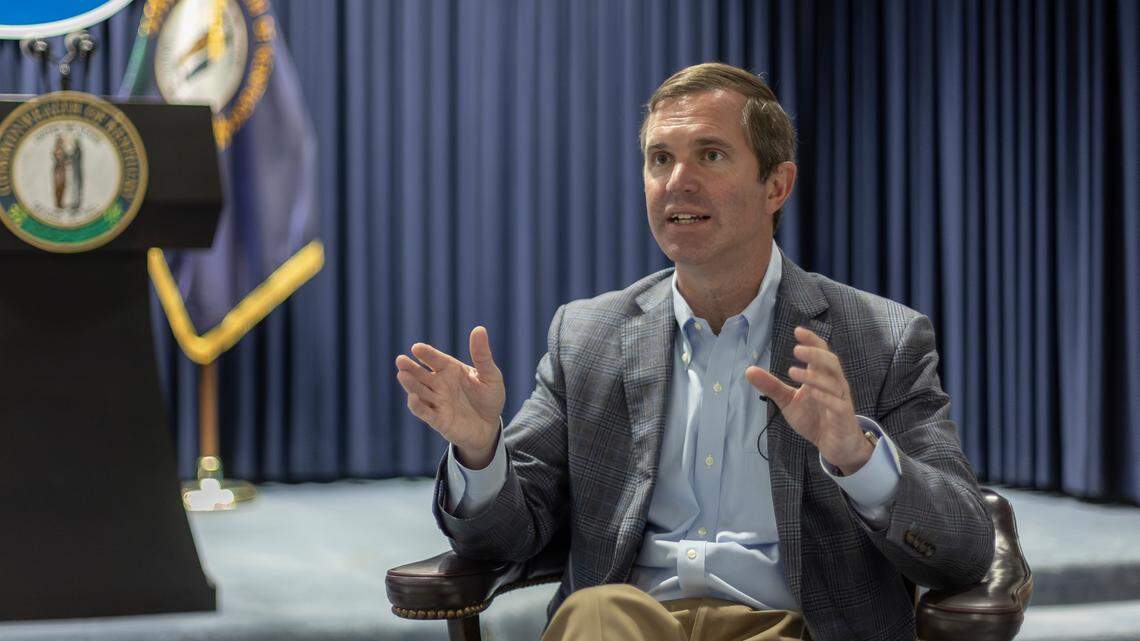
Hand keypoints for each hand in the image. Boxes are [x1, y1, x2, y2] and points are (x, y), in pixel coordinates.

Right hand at [395, 326, 504, 468]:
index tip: (416, 348)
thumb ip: (482, 355)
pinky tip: (412, 397)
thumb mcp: (490, 375)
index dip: (426, 354)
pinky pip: (425, 412)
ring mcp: (437, 402)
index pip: (435, 359)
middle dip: (410, 367)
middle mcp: (440, 385)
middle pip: (421, 374)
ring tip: (402, 374)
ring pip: (419, 391)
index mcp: (450, 370)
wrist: (490, 426)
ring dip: (410, 384)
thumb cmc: (489, 398)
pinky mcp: (438, 420)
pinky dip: (417, 406)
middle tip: (400, 360)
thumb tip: (479, 329)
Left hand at [745, 326, 872, 474]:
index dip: (812, 341)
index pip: (821, 353)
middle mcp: (834, 384)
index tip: (797, 330)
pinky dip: (826, 398)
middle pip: (831, 362)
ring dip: (814, 376)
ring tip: (793, 371)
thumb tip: (748, 370)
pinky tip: (813, 393)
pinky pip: (838, 404)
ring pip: (834, 382)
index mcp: (822, 377)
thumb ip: (772, 386)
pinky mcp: (843, 417)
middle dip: (815, 354)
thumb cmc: (814, 418)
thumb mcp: (788, 401)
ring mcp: (840, 400)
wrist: (835, 445)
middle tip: (796, 349)